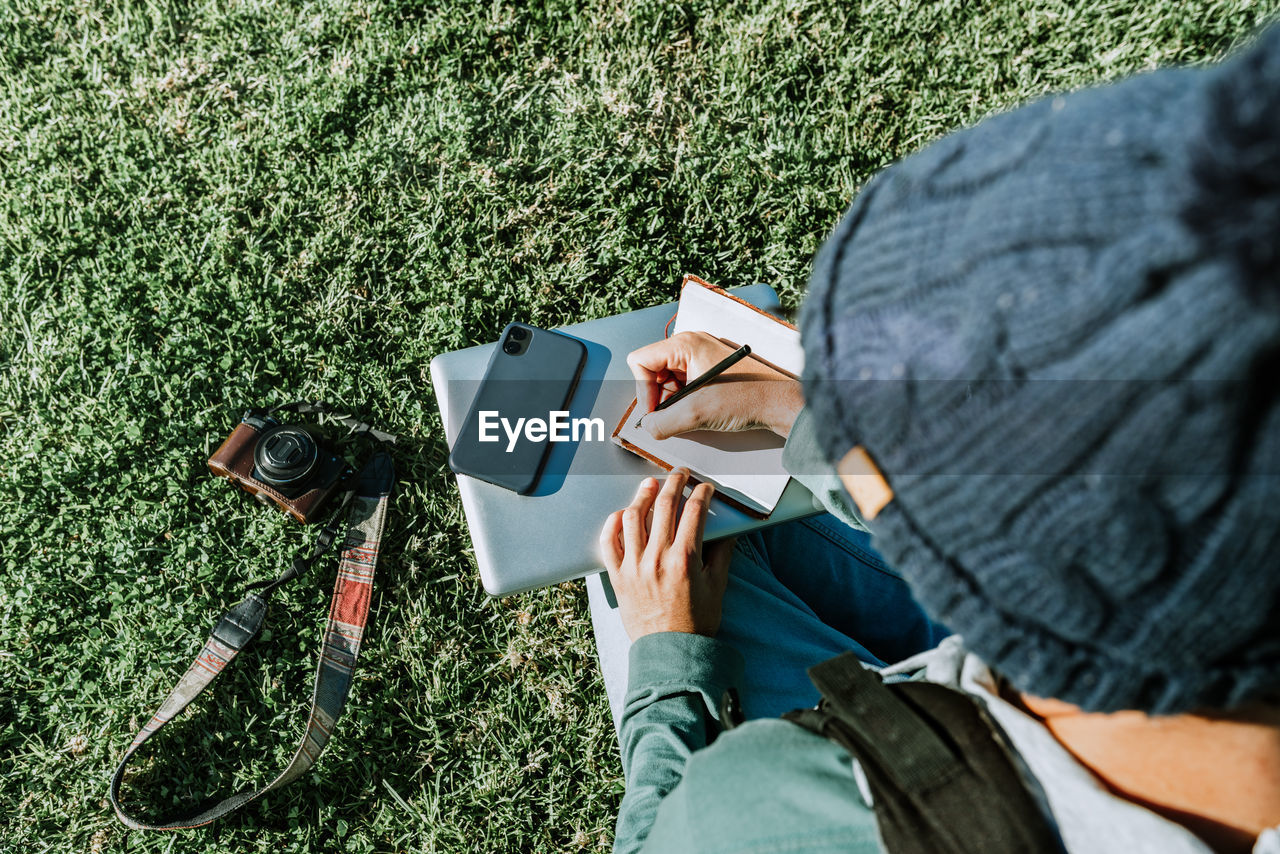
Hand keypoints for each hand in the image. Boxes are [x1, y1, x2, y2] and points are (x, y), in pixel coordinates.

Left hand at [599, 469, 734, 640]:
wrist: (671, 652)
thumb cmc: (697, 623)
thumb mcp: (718, 587)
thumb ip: (721, 555)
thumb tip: (727, 531)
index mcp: (685, 560)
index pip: (694, 512)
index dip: (701, 494)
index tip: (705, 488)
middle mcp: (657, 558)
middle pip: (663, 506)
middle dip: (674, 484)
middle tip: (680, 475)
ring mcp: (634, 566)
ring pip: (633, 517)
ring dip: (642, 496)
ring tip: (650, 485)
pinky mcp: (618, 576)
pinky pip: (608, 542)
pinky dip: (612, 524)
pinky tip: (621, 514)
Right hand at [626, 331, 802, 438]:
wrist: (778, 405)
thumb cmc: (747, 398)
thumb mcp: (696, 413)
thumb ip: (662, 422)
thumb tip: (647, 426)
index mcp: (685, 344)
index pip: (641, 361)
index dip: (643, 390)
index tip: (654, 412)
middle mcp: (690, 346)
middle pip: (652, 371)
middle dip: (658, 397)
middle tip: (673, 414)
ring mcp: (699, 358)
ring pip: (666, 382)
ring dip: (672, 402)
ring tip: (692, 413)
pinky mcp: (708, 372)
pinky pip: (682, 387)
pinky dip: (684, 403)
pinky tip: (700, 411)